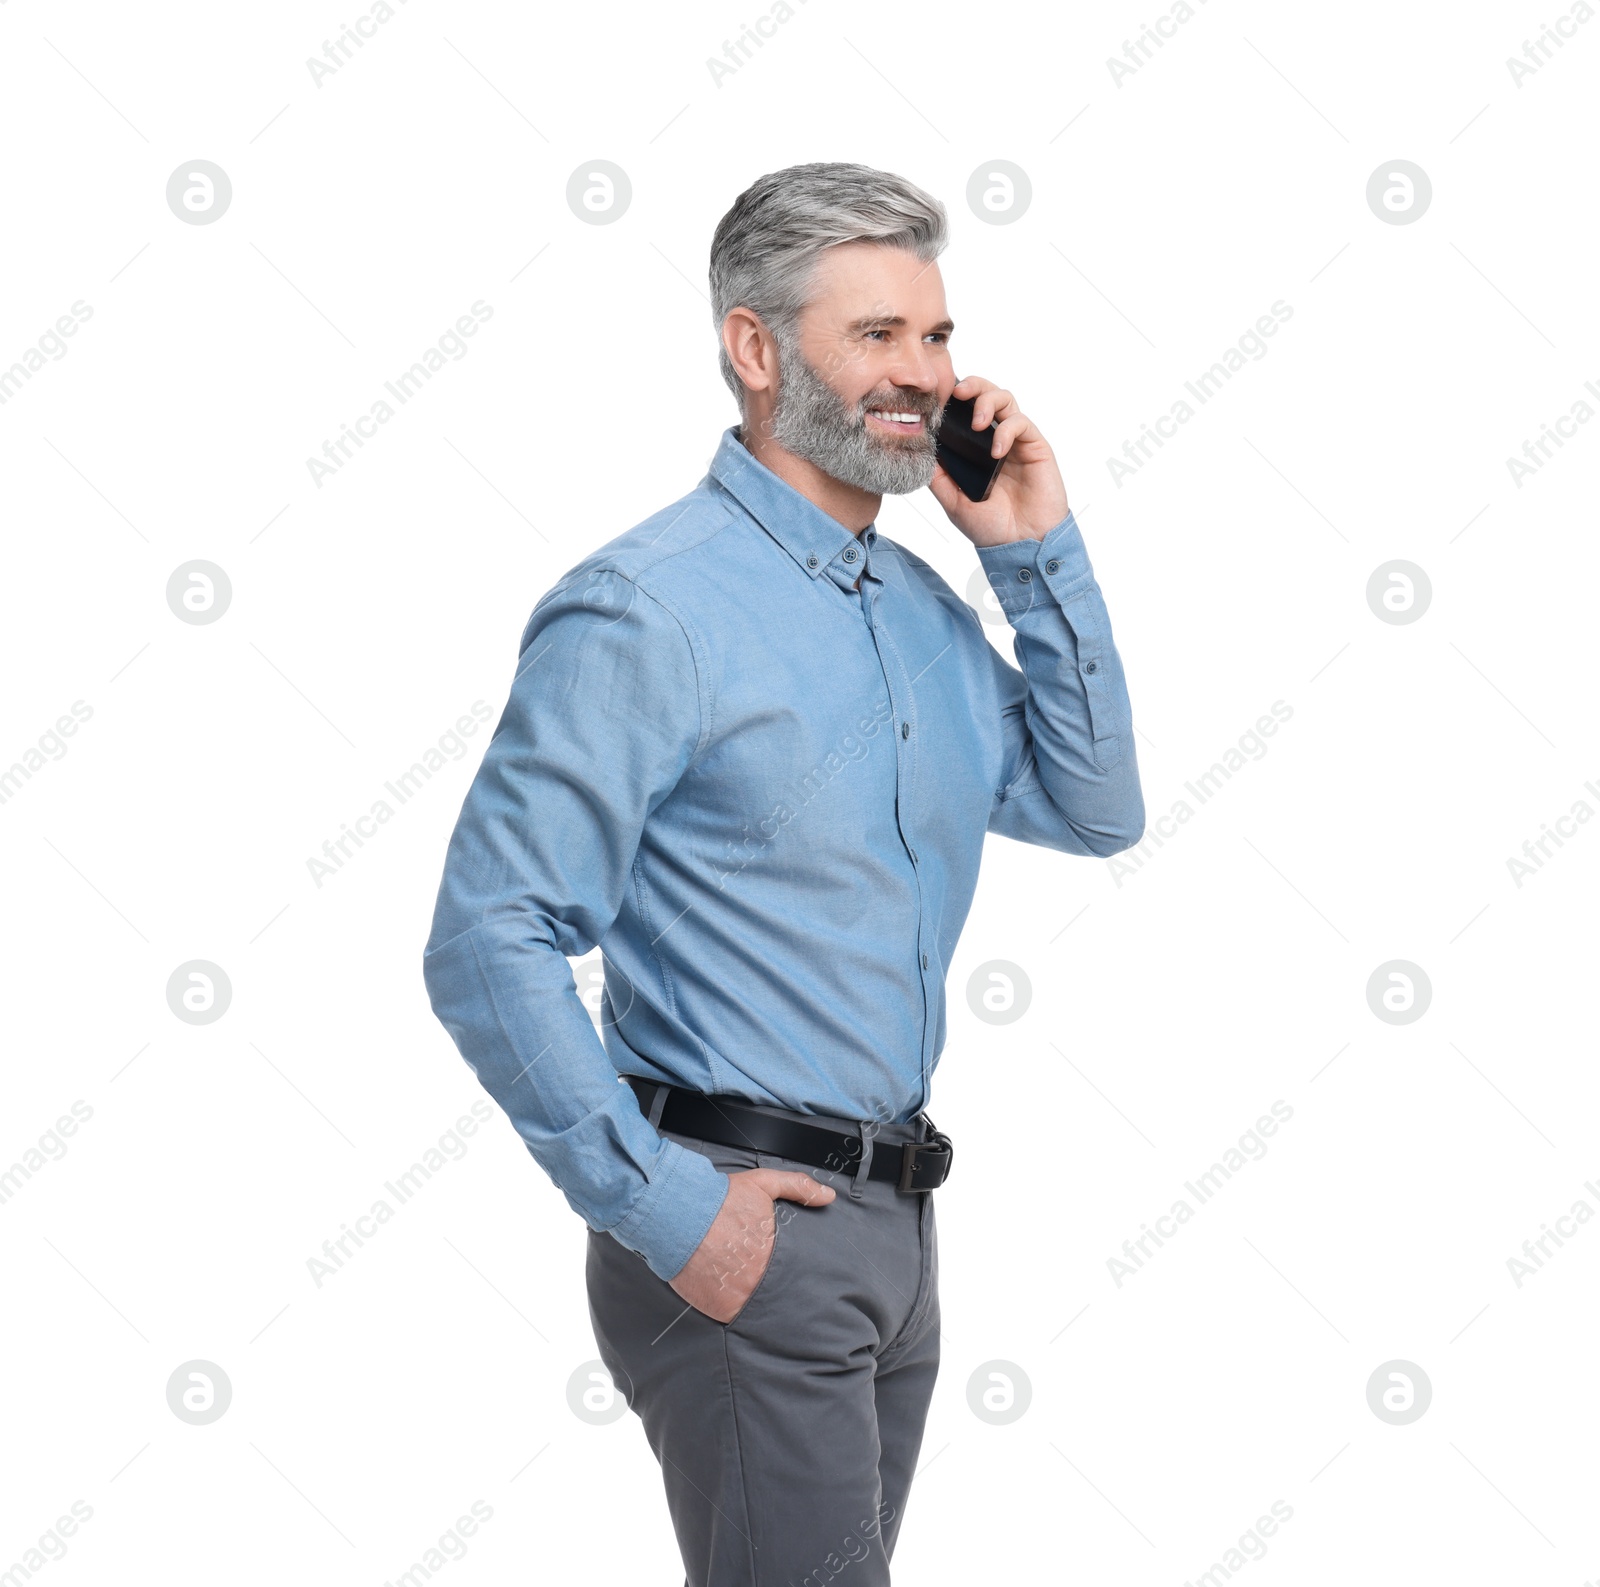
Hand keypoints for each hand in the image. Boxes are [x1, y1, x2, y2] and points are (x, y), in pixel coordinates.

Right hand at [670, 1168, 834, 1322]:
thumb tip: (829, 1196)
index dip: (794, 1273)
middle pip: (779, 1293)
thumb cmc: (718, 1199)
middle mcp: (759, 1278)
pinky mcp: (716, 1307)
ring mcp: (738, 1296)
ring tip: (748, 1290)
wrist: (676, 1213)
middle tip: (765, 1280)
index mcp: (775, 1251)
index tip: (792, 1273)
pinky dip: (732, 1309)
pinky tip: (729, 1295)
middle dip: (777, 1289)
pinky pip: (732, 1316)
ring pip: (757, 1308)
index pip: (796, 1272)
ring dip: (755, 1301)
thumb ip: (798, 1187)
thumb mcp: (763, 1184)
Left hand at [928, 374, 1069, 546]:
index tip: (936, 402)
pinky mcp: (1035, 447)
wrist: (1021, 545)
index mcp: (975, 450)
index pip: (964, 412)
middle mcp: (995, 440)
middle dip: (972, 386)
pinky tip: (996, 451)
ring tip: (976, 422)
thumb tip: (919, 453)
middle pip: (986, 395)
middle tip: (957, 393)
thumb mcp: (954, 502)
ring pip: (1005, 399)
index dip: (952, 401)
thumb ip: (939, 477)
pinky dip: (1006, 431)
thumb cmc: (992, 527)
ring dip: (988, 401)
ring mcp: (1016, 442)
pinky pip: (1021, 423)